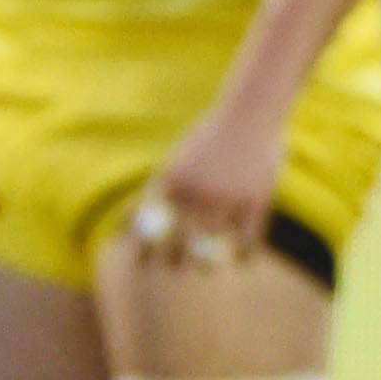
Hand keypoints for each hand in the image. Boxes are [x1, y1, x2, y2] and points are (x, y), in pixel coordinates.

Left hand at [126, 98, 289, 273]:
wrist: (250, 110)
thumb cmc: (211, 135)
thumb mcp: (177, 162)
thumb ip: (156, 193)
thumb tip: (126, 226)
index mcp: (170, 180)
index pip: (150, 226)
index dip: (143, 248)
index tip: (141, 262)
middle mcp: (195, 192)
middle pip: (178, 244)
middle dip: (174, 262)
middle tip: (176, 269)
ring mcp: (226, 198)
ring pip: (212, 248)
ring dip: (207, 264)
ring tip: (206, 269)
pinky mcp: (255, 201)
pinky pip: (247, 241)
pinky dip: (244, 255)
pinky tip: (242, 262)